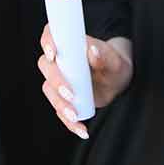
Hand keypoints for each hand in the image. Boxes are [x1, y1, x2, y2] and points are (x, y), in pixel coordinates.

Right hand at [36, 23, 132, 138]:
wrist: (117, 81)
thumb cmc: (114, 65)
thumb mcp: (115, 61)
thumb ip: (105, 55)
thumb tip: (92, 50)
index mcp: (69, 44)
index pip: (50, 35)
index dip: (48, 42)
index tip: (54, 54)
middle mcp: (59, 60)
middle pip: (46, 66)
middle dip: (56, 81)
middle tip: (70, 93)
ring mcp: (58, 80)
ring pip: (49, 90)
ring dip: (59, 104)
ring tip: (75, 115)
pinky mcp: (62, 98)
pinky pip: (59, 110)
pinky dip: (68, 122)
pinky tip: (82, 129)